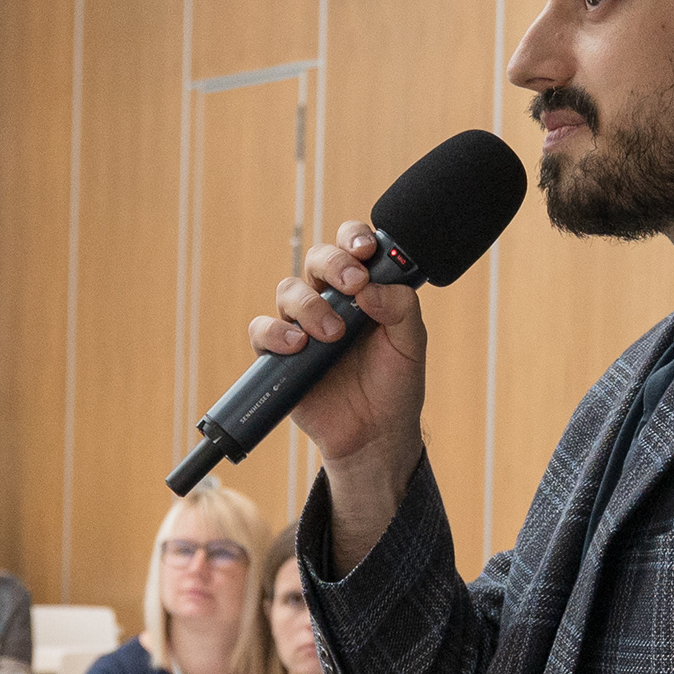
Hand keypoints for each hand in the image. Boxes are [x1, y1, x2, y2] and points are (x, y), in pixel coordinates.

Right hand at [246, 219, 429, 473]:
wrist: (375, 434)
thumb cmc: (394, 385)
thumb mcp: (411, 344)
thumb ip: (401, 308)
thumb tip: (370, 288)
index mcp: (362, 289)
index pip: (351, 246)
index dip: (353, 238)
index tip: (365, 250)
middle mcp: (330, 300)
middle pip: (317, 259)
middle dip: (334, 264)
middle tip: (353, 285)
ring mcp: (302, 326)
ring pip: (289, 291)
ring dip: (310, 305)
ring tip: (332, 334)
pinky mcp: (279, 354)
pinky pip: (262, 330)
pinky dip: (275, 332)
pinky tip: (298, 346)